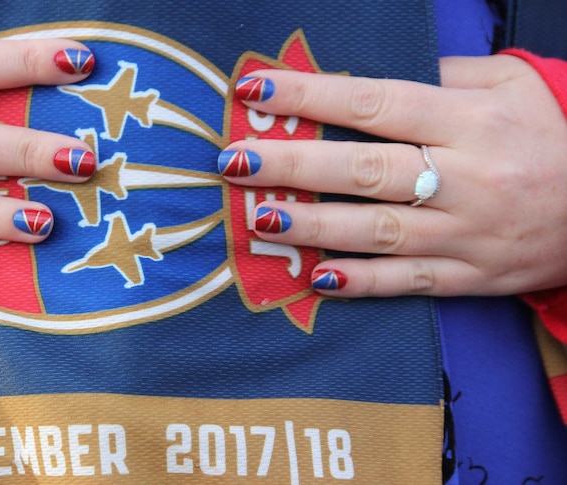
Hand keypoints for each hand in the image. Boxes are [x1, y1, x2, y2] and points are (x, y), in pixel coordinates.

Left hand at [222, 55, 566, 296]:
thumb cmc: (549, 136)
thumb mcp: (508, 86)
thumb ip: (441, 78)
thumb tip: (362, 82)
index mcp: (469, 121)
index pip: (374, 101)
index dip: (311, 95)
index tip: (256, 89)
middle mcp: (464, 177)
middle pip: (364, 168)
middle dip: (294, 164)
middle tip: (236, 160)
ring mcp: (465, 233)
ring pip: (377, 229)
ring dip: (313, 226)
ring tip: (259, 218)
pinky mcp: (469, 276)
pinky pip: (407, 282)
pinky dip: (362, 283)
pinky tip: (316, 278)